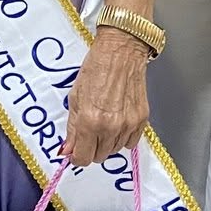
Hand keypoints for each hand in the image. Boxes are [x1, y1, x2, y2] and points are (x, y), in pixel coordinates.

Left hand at [65, 31, 150, 166]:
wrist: (121, 52)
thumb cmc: (96, 69)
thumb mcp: (75, 97)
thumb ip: (72, 128)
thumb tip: (68, 150)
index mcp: (90, 121)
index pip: (83, 158)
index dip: (77, 155)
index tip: (76, 149)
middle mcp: (110, 127)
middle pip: (99, 157)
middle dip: (92, 148)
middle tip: (90, 131)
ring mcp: (128, 124)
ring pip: (115, 150)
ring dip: (107, 142)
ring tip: (105, 120)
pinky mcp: (142, 120)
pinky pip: (130, 142)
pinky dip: (123, 137)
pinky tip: (118, 120)